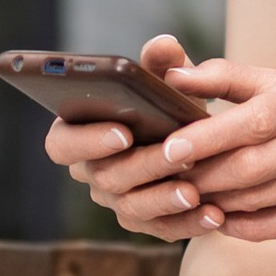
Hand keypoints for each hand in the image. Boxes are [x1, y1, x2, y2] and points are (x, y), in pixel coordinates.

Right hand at [41, 32, 225, 241]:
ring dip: (164, 200)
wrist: (198, 137)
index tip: (123, 132)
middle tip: (177, 155)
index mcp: (78, 132)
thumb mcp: (166, 79)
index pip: (61, 143)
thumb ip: (162, 62)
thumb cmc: (168, 102)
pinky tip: (214, 214)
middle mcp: (91, 172)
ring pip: (131, 208)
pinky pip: (162, 229)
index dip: (87, 141)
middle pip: (104, 176)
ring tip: (195, 192)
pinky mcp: (146, 223)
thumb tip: (165, 46)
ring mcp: (116, 201)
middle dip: (143, 166)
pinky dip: (188, 224)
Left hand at [45, 32, 275, 242]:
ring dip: (213, 201)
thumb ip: (231, 79)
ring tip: (187, 197)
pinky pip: (267, 227)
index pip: (244, 120)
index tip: (167, 148)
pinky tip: (219, 218)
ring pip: (250, 199)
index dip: (202, 137)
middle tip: (166, 180)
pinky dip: (237, 225)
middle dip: (200, 176)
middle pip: (243, 167)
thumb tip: (173, 74)